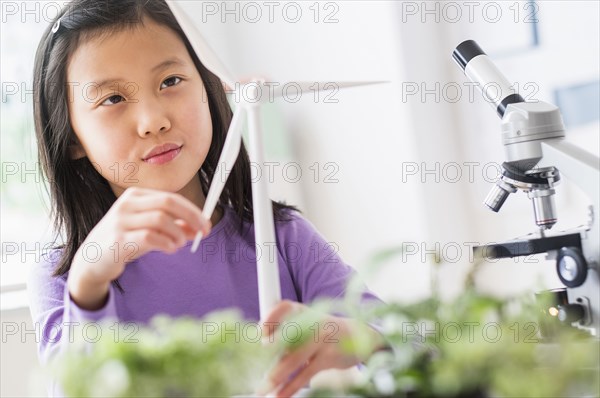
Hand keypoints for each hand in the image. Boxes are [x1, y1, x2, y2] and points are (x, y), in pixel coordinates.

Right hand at [70, 187, 210, 287]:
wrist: (93, 260)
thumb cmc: (125, 240)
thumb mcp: (150, 230)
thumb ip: (173, 227)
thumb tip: (199, 228)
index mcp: (136, 196)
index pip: (171, 197)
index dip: (192, 211)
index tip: (206, 225)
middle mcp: (127, 204)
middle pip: (167, 203)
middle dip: (191, 217)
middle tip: (203, 232)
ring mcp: (120, 221)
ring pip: (160, 219)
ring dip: (177, 233)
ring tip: (180, 244)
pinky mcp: (117, 240)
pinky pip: (149, 237)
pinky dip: (166, 243)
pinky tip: (170, 249)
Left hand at [258, 300, 384, 397]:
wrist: (361, 336)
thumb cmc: (326, 331)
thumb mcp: (309, 322)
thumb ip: (288, 331)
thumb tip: (261, 349)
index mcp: (305, 310)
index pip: (284, 307)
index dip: (269, 318)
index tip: (259, 333)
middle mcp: (312, 321)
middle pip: (285, 335)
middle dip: (268, 351)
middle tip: (255, 364)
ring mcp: (321, 339)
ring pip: (292, 359)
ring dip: (275, 377)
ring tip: (263, 389)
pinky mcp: (328, 357)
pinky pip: (305, 374)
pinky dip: (291, 387)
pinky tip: (280, 394)